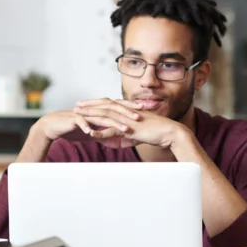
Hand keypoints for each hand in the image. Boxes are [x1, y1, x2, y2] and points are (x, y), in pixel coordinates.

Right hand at [33, 103, 142, 146]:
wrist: (53, 126)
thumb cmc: (72, 128)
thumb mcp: (91, 132)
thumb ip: (103, 134)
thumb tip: (115, 139)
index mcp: (99, 110)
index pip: (118, 106)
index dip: (131, 106)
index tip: (145, 109)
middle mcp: (93, 109)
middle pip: (113, 108)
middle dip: (127, 112)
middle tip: (140, 116)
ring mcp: (84, 114)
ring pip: (101, 116)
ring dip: (113, 123)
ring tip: (125, 129)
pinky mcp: (73, 119)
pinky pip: (82, 122)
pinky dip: (87, 127)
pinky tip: (93, 133)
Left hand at [73, 99, 187, 149]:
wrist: (169, 133)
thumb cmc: (156, 133)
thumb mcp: (137, 136)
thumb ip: (126, 138)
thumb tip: (119, 143)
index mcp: (127, 111)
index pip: (108, 104)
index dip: (95, 103)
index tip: (84, 104)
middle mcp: (126, 112)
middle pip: (104, 106)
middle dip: (89, 105)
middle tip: (76, 105)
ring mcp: (127, 119)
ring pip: (105, 115)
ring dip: (90, 115)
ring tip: (78, 115)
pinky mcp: (131, 129)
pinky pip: (113, 131)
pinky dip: (102, 133)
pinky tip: (91, 134)